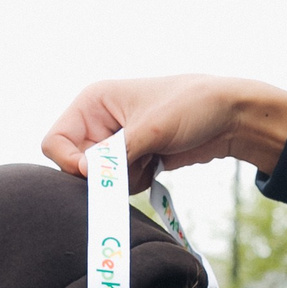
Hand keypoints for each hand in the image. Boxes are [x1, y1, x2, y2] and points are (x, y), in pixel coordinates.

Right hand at [41, 76, 286, 187]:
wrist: (230, 117)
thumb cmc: (191, 106)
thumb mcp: (150, 129)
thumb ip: (115, 156)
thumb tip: (88, 177)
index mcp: (92, 102)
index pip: (55, 142)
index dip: (71, 161)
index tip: (98, 173)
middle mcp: (97, 121)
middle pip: (74, 165)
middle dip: (102, 173)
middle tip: (134, 164)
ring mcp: (114, 142)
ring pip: (98, 179)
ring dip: (123, 178)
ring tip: (152, 156)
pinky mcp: (131, 159)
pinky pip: (118, 184)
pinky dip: (135, 181)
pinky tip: (157, 162)